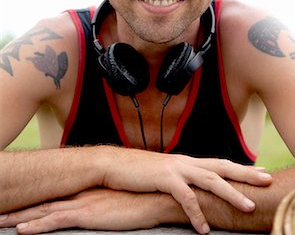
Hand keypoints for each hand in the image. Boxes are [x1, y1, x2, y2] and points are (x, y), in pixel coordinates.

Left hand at [0, 188, 167, 233]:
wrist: (154, 196)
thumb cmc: (139, 199)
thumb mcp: (117, 200)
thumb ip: (102, 203)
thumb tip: (96, 209)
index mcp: (86, 189)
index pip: (55, 193)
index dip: (35, 198)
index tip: (19, 201)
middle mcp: (79, 193)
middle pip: (43, 200)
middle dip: (20, 207)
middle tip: (0, 210)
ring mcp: (82, 202)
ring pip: (43, 209)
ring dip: (20, 216)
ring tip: (1, 220)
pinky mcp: (86, 214)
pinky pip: (55, 220)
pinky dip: (36, 225)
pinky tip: (21, 230)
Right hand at [99, 148, 271, 233]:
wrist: (115, 165)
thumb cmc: (139, 172)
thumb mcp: (165, 174)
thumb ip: (181, 179)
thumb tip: (193, 189)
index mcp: (187, 162)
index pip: (219, 163)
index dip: (240, 168)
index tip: (259, 171)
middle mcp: (186, 162)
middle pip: (222, 166)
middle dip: (245, 173)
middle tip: (266, 179)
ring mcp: (176, 169)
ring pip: (210, 179)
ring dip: (231, 194)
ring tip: (247, 207)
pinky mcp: (164, 178)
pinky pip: (186, 197)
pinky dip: (197, 213)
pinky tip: (204, 229)